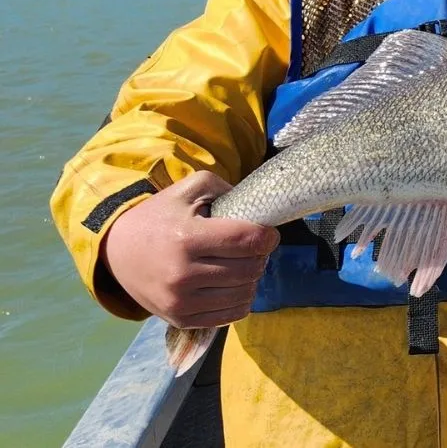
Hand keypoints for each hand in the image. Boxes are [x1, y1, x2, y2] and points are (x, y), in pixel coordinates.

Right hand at [100, 170, 279, 328]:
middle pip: (250, 268)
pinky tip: (232, 285)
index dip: (267, 236)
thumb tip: (261, 211)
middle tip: (251, 247)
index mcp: (188, 238)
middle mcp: (183, 274)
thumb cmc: (160, 216)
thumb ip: (227, 190)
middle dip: (259, 256)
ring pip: (245, 293)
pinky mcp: (180, 319)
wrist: (116, 249)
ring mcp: (180, 301)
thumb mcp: (189, 190)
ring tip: (241, 264)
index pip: (249, 241)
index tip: (267, 232)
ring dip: (251, 278)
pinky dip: (240, 299)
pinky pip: (231, 315)